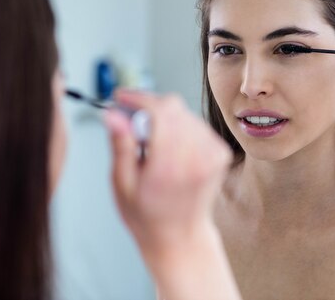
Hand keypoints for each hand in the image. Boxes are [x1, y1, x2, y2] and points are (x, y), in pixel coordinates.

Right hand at [104, 90, 232, 257]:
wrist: (180, 237)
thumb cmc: (147, 215)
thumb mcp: (122, 184)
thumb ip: (120, 145)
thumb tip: (113, 114)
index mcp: (170, 166)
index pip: (160, 111)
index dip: (139, 98)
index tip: (121, 97)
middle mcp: (197, 158)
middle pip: (173, 106)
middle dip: (149, 108)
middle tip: (132, 126)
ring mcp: (213, 155)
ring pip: (184, 113)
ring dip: (164, 119)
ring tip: (152, 146)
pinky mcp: (220, 153)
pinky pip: (196, 124)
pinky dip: (180, 129)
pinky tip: (170, 150)